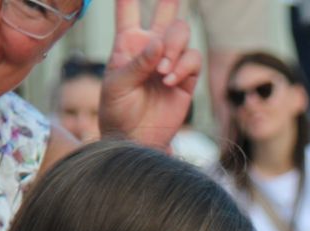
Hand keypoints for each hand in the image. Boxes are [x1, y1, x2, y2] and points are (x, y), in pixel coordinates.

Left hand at [100, 0, 203, 150]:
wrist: (136, 139)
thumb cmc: (118, 110)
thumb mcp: (117, 84)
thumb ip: (137, 62)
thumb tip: (157, 42)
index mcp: (127, 42)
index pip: (128, 9)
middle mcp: (151, 46)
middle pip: (165, 14)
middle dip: (170, 2)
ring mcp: (170, 61)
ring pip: (182, 34)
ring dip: (174, 48)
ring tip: (162, 73)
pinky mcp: (186, 78)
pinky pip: (193, 60)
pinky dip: (183, 68)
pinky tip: (170, 82)